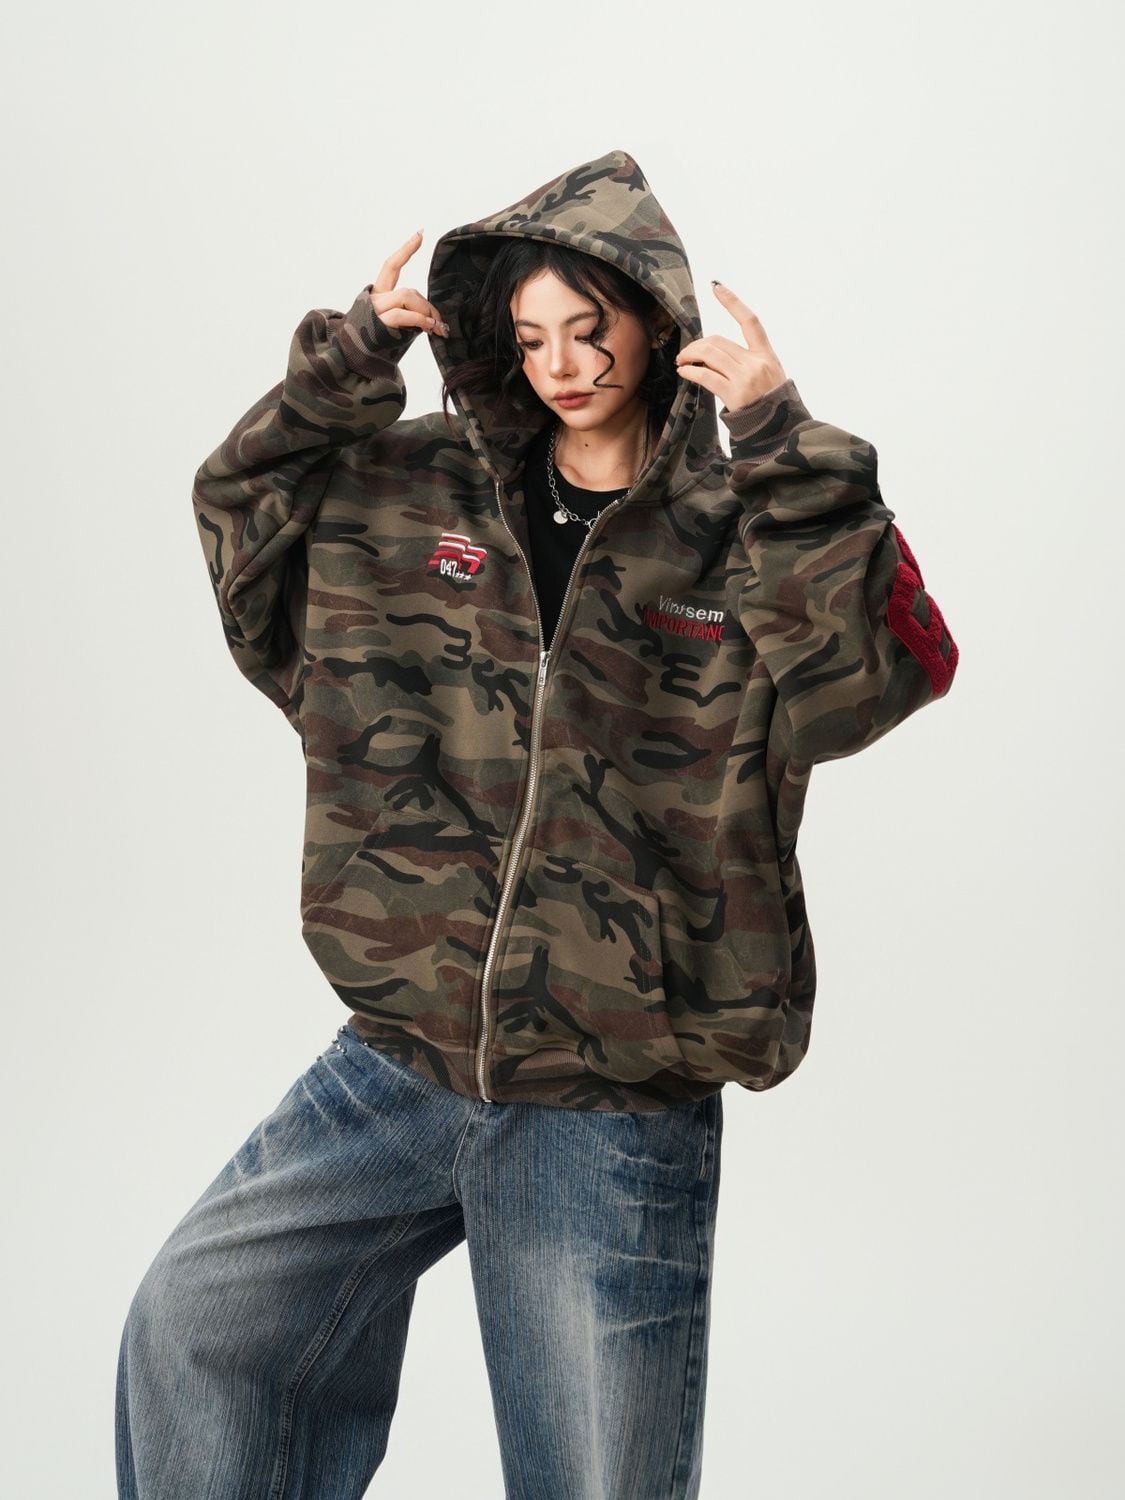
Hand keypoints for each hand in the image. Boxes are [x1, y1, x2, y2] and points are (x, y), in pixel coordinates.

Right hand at [368, 231, 449, 336]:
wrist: (353, 359)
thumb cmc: (377, 344)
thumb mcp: (394, 325)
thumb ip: (409, 314)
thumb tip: (434, 318)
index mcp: (377, 295)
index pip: (391, 266)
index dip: (406, 250)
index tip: (420, 234)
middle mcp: (374, 299)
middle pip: (408, 291)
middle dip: (427, 306)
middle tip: (438, 322)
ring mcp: (375, 310)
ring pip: (406, 297)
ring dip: (425, 312)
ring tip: (434, 327)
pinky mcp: (378, 323)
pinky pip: (403, 315)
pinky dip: (420, 320)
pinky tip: (430, 327)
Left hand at [675, 283, 786, 411]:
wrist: (780, 430)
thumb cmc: (772, 405)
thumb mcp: (770, 376)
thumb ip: (748, 362)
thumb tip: (716, 355)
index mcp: (766, 355)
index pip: (750, 321)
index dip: (732, 302)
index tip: (716, 287)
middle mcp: (756, 363)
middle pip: (718, 342)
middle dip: (697, 346)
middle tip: (684, 354)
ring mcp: (746, 378)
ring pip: (710, 355)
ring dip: (690, 356)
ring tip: (682, 362)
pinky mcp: (734, 394)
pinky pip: (705, 376)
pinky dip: (690, 372)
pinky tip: (684, 372)